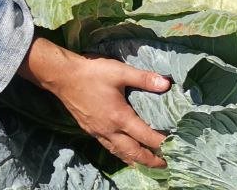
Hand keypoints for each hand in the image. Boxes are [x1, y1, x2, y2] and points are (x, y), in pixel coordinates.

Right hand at [19, 37, 170, 167]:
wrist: (62, 77)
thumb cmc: (92, 73)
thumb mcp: (120, 72)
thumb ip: (144, 79)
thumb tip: (166, 84)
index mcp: (120, 117)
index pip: (145, 136)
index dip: (160, 143)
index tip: (173, 147)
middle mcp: (109, 129)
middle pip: (132, 152)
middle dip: (149, 160)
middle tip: (163, 164)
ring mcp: (98, 132)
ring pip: (119, 152)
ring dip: (134, 159)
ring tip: (146, 163)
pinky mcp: (89, 130)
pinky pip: (108, 147)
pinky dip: (120, 153)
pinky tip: (123, 151)